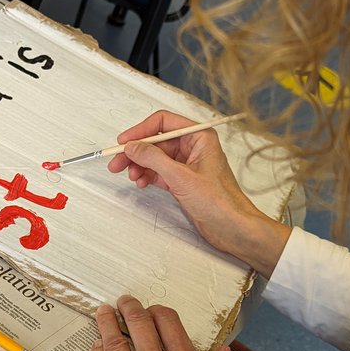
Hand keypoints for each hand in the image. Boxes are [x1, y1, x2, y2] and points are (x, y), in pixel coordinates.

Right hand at [107, 111, 290, 276]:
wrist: (233, 228)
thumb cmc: (220, 202)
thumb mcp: (181, 177)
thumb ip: (153, 159)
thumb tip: (132, 147)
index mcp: (199, 136)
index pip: (164, 122)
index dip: (141, 130)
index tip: (124, 141)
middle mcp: (194, 147)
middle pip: (157, 141)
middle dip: (136, 152)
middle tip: (117, 162)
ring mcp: (189, 164)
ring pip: (156, 158)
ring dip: (140, 165)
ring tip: (130, 176)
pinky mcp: (184, 180)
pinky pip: (160, 172)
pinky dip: (148, 176)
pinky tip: (141, 182)